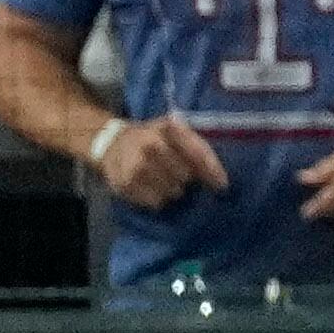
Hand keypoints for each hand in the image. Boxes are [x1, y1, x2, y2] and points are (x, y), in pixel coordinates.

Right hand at [95, 110, 229, 210]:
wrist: (111, 143)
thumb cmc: (151, 137)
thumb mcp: (174, 130)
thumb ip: (197, 147)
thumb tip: (220, 180)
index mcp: (167, 130)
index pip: (197, 154)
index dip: (212, 171)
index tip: (222, 186)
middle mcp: (151, 148)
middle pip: (186, 177)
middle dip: (186, 179)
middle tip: (178, 175)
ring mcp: (137, 168)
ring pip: (172, 193)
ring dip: (173, 190)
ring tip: (163, 181)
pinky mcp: (125, 185)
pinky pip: (156, 202)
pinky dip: (158, 198)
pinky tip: (151, 187)